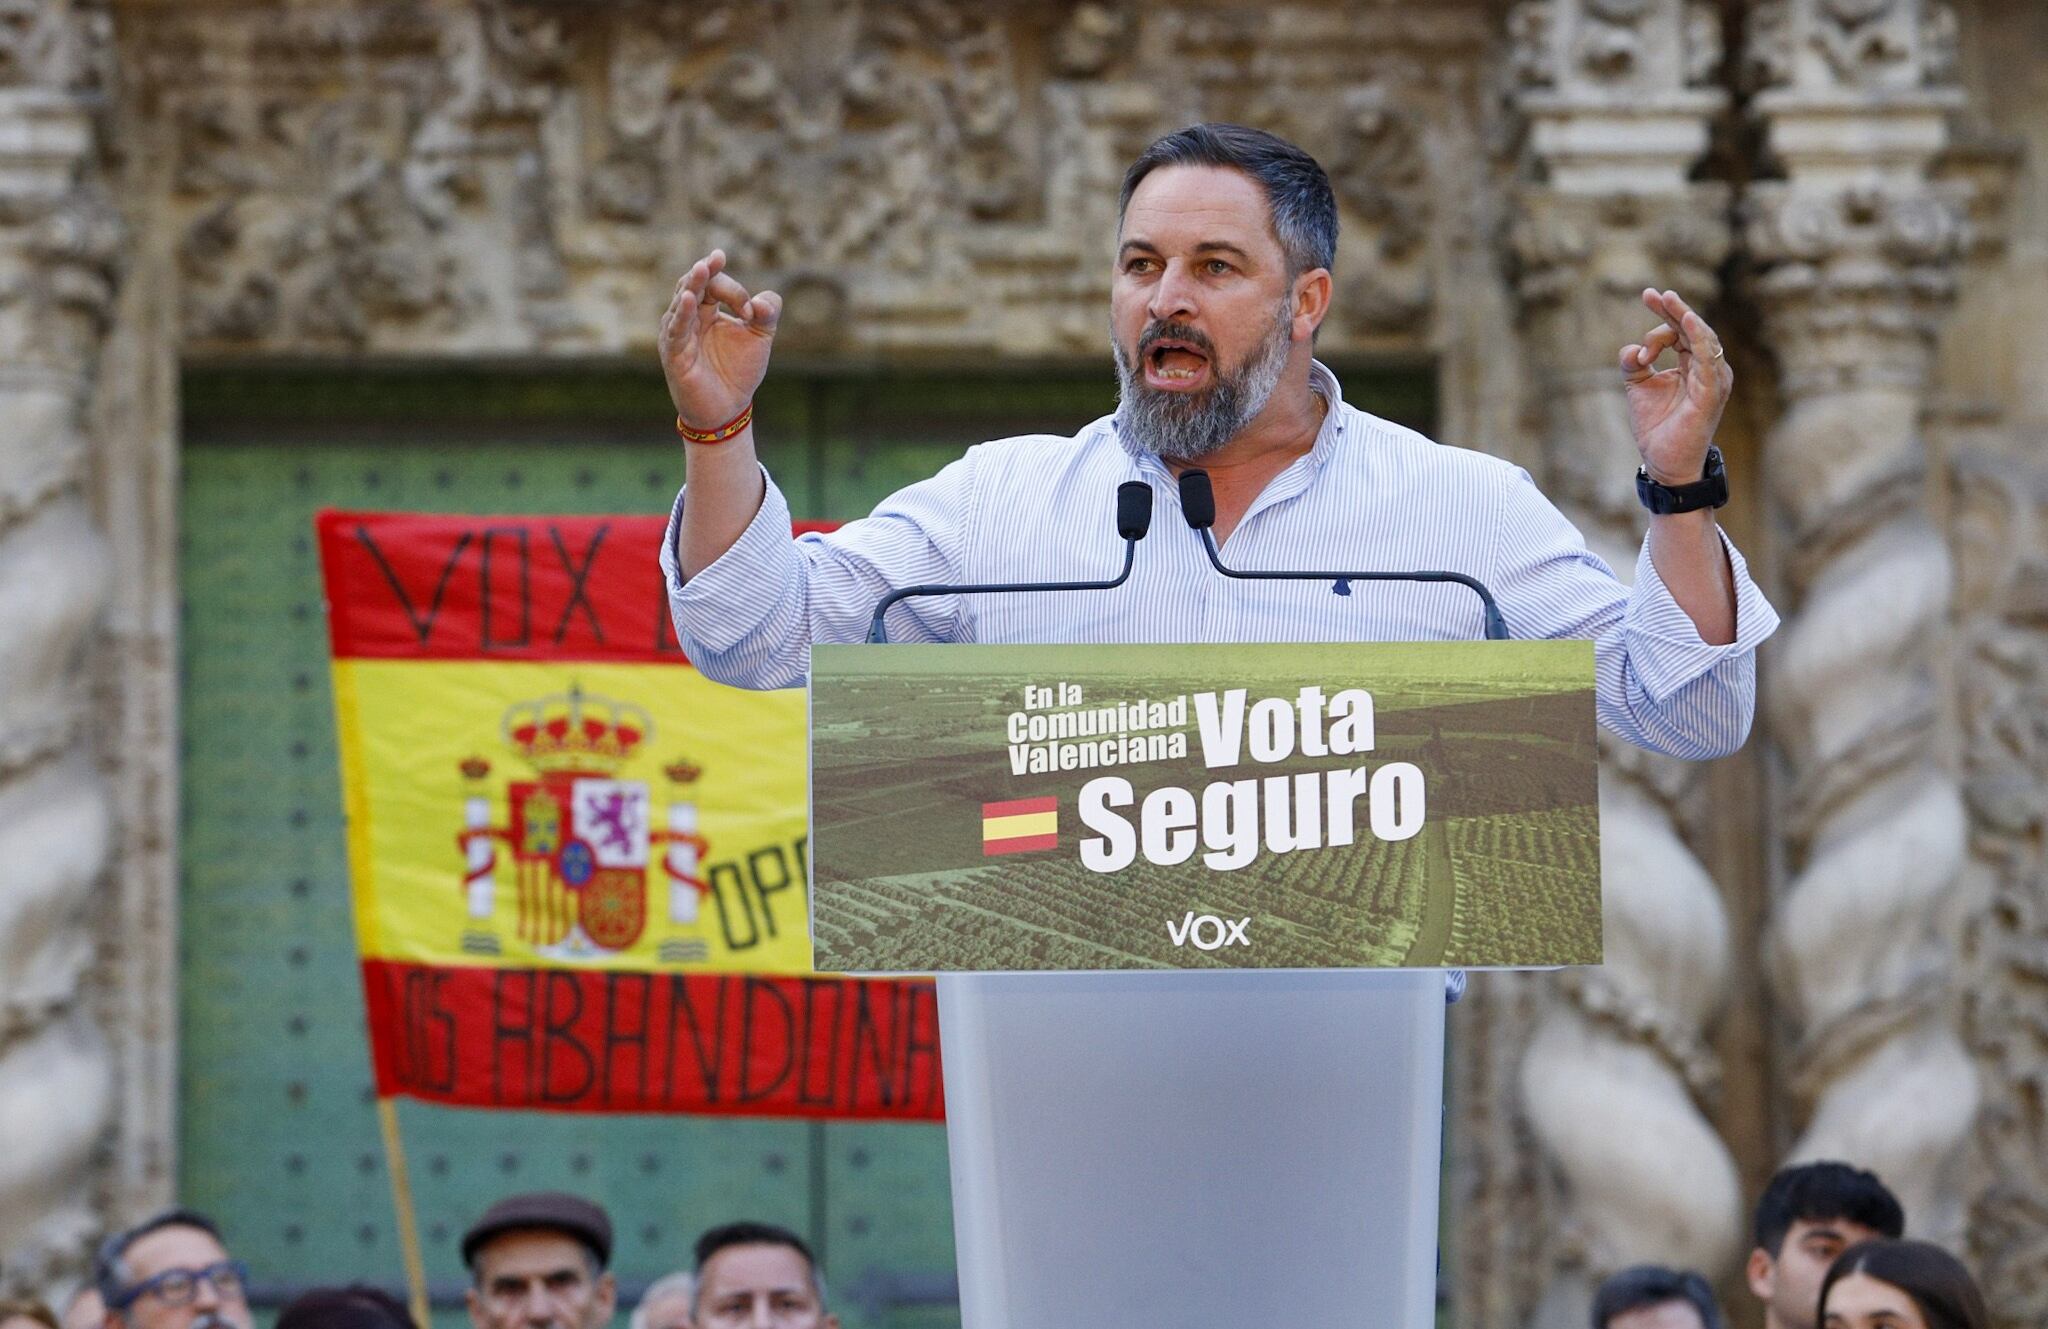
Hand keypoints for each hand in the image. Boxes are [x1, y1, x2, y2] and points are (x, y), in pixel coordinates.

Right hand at [659, 249, 780, 430]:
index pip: (715, 285)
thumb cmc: (739, 371)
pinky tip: (689, 298)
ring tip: (702, 269)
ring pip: (682, 301)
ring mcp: (678, 333)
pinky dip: (682, 313)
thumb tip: (762, 301)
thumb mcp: (760, 337)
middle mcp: (690, 317)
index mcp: (708, 309)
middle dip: (705, 272)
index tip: (751, 311)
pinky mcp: (673, 352)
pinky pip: (676, 328)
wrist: (727, 408)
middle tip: (715, 259)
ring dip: (693, 284)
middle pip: (694, 284)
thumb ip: (768, 312)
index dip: (734, 291)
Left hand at [1619, 288, 1731, 486]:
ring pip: (1702, 338)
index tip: (1646, 295)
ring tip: (1667, 301)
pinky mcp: (1712, 391)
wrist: (1664, 461)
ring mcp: (1712, 379)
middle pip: (1692, 329)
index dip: (1663, 313)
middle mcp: (1706, 368)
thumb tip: (1631, 350)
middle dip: (1673, 308)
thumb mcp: (1638, 387)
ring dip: (1683, 318)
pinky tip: (1687, 322)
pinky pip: (1707, 359)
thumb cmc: (1657, 425)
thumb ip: (1633, 363)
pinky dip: (1698, 338)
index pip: (1680, 330)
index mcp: (1691, 364)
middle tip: (1654, 293)